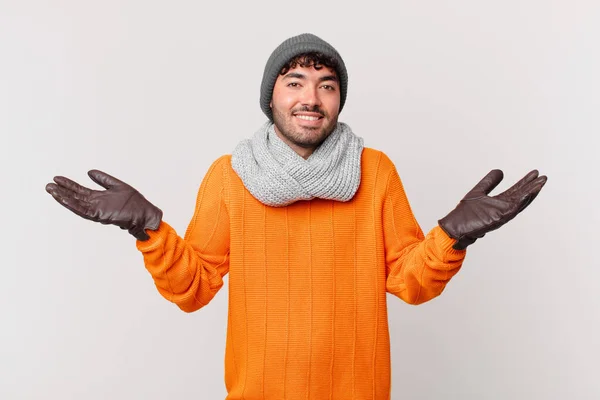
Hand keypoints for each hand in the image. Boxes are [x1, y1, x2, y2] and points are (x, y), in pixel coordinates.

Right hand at [45, 170, 162, 240]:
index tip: (57, 178)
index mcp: (99, 197)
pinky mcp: (101, 215)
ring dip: (63, 198)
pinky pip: (84, 210)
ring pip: (76, 204)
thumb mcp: (117, 186)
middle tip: (48, 185)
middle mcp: (96, 204)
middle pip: (75, 197)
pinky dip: (73, 205)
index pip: (80, 190)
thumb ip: (103, 179)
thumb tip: (89, 171)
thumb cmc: (135, 203)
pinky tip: (64, 199)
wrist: (145, 214)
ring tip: (51, 190)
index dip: (69, 185)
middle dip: (62, 191)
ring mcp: (98, 210)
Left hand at [438, 169, 546, 249]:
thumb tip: (500, 171)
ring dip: (530, 193)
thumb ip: (489, 182)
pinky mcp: (497, 219)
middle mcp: (502, 209)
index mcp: (499, 203)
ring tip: (540, 183)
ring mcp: (500, 215)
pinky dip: (520, 202)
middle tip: (544, 177)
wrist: (455, 227)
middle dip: (532, 187)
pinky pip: (511, 210)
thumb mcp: (478, 192)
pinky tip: (528, 193)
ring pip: (519, 203)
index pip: (515, 191)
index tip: (535, 173)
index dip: (525, 182)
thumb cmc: (465, 214)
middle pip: (521, 196)